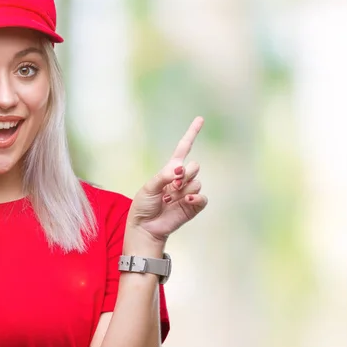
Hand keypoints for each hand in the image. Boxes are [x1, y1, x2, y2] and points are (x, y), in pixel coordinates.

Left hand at [125, 117, 207, 249]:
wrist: (145, 227)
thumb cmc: (144, 206)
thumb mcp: (149, 187)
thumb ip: (164, 176)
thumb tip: (179, 169)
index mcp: (169, 170)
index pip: (183, 148)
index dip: (191, 134)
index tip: (200, 119)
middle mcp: (181, 180)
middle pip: (194, 166)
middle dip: (185, 173)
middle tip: (172, 184)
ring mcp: (188, 193)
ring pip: (196, 182)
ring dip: (185, 189)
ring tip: (171, 199)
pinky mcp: (193, 207)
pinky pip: (202, 198)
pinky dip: (196, 198)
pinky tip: (186, 201)